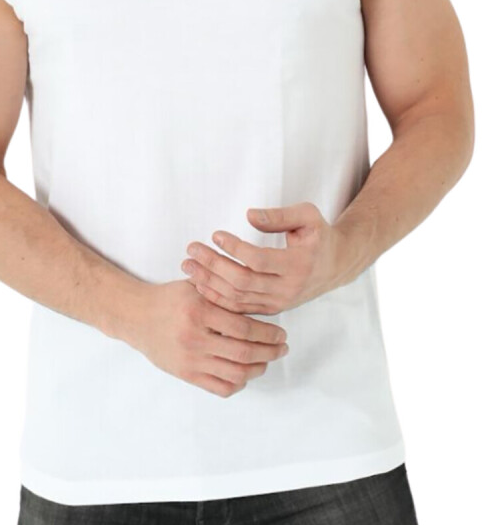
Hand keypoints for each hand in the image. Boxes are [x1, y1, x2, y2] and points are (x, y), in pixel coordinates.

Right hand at [125, 279, 288, 397]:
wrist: (137, 316)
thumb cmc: (169, 299)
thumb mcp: (195, 287)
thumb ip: (224, 292)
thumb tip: (259, 297)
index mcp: (199, 312)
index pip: (244, 328)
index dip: (268, 334)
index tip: (281, 333)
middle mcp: (195, 338)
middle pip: (244, 354)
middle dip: (270, 352)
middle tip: (281, 348)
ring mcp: (190, 360)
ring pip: (235, 374)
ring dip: (258, 369)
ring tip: (266, 361)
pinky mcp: (186, 374)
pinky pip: (220, 387)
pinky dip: (238, 384)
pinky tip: (245, 374)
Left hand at [181, 202, 350, 314]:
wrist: (335, 265)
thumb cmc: (318, 235)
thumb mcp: (307, 216)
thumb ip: (279, 216)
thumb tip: (249, 215)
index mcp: (298, 264)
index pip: (258, 260)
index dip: (234, 248)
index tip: (215, 234)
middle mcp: (288, 288)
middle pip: (242, 281)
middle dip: (213, 265)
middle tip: (192, 248)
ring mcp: (278, 302)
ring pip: (237, 298)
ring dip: (209, 282)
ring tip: (188, 264)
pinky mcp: (270, 309)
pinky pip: (239, 308)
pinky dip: (217, 297)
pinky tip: (199, 283)